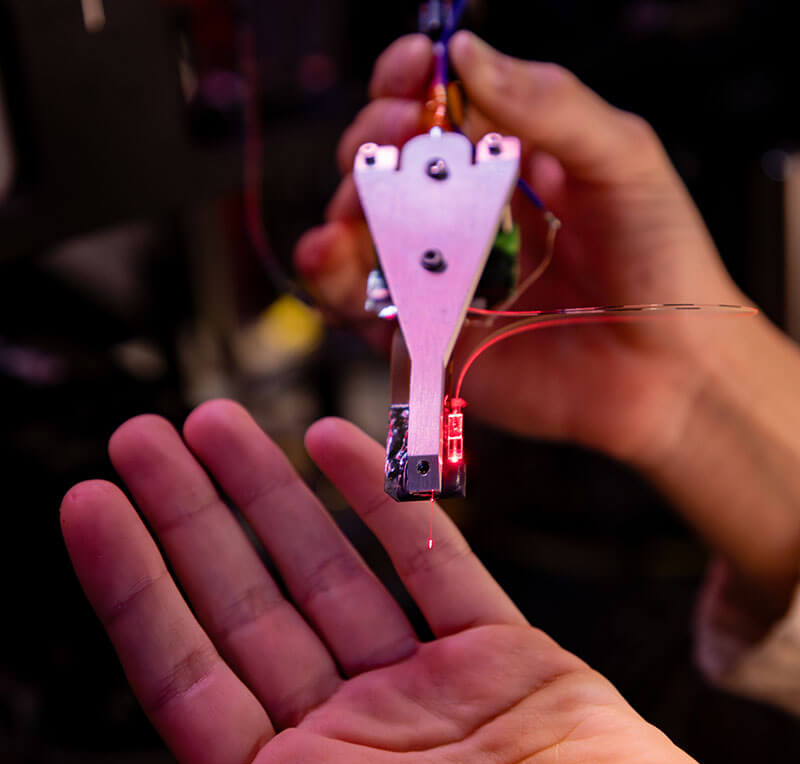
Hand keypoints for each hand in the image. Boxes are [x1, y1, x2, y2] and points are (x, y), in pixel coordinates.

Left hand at [61, 400, 769, 763]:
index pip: (185, 672)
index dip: (134, 584)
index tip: (92, 502)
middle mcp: (352, 739)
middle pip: (249, 602)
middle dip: (194, 514)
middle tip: (146, 435)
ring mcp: (427, 694)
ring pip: (330, 568)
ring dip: (273, 493)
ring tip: (219, 425)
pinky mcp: (506, 661)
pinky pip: (435, 564)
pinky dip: (387, 505)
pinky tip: (338, 447)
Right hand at [295, 31, 749, 462]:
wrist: (670, 370)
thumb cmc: (662, 263)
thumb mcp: (621, 159)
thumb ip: (549, 104)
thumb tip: (466, 52)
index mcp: (507, 164)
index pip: (438, 110)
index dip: (412, 82)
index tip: (413, 67)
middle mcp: (464, 217)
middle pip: (389, 165)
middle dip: (376, 139)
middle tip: (394, 136)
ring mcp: (440, 277)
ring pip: (362, 230)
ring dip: (346, 203)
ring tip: (358, 195)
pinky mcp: (424, 336)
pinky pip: (359, 304)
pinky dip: (330, 275)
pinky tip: (328, 248)